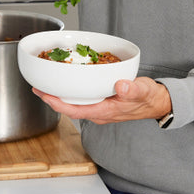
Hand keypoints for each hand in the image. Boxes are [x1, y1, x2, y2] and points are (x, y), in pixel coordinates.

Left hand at [33, 77, 171, 124]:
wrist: (157, 102)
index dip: (57, 103)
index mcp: (104, 112)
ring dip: (60, 95)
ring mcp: (99, 108)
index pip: (75, 110)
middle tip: (36, 86)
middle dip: (52, 98)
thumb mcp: (143, 91)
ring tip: (46, 83)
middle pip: (70, 107)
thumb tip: (121, 87)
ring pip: (75, 103)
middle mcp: (98, 112)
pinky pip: (82, 98)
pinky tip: (67, 81)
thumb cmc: (149, 98)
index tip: (43, 94)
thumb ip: (132, 89)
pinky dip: (72, 90)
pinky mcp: (102, 102)